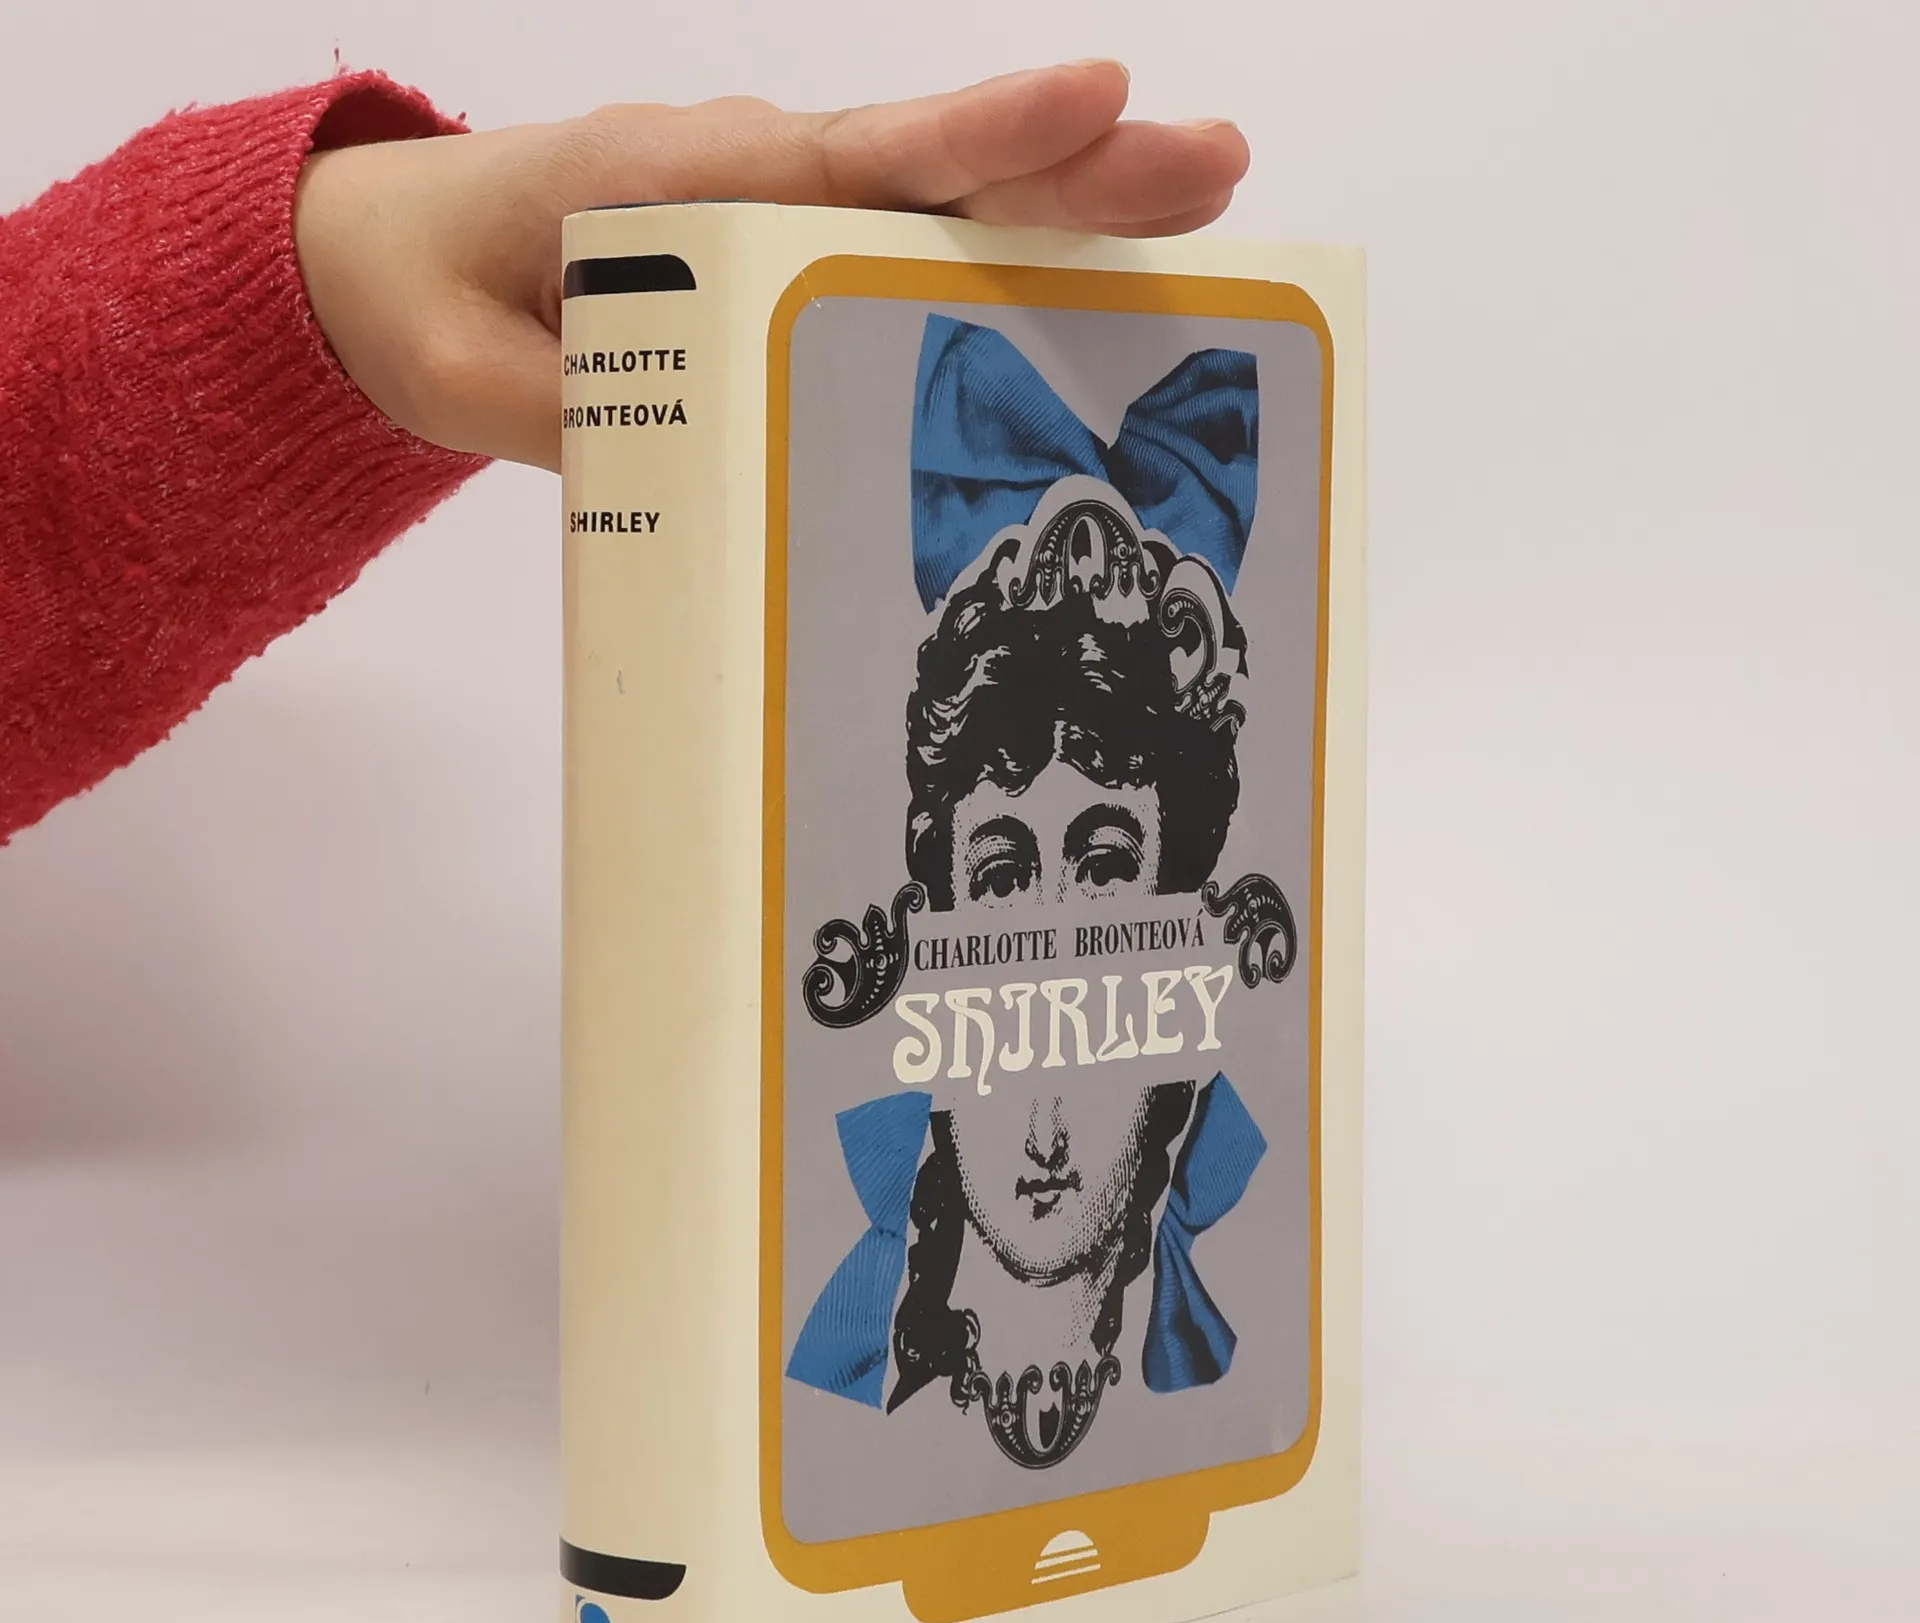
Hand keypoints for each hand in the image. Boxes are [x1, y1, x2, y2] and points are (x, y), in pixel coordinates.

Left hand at [293, 63, 1249, 470]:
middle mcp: (752, 176)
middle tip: (1214, 163)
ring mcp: (779, 211)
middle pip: (933, 168)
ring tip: (1201, 205)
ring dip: (1068, 203)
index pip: (851, 157)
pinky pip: (907, 247)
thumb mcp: (468, 377)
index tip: (1095, 101)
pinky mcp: (787, 256)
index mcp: (681, 183)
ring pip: (940, 201)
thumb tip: (689, 461)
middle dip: (1075, 165)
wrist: (394, 258)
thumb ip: (571, 416)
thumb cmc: (428, 294)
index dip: (976, 134)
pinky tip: (1092, 281)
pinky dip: (1002, 254)